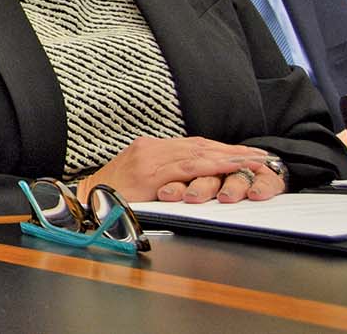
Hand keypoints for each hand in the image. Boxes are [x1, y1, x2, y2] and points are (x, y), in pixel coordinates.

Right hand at [82, 136, 282, 203]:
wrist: (84, 200)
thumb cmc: (111, 195)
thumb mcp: (138, 180)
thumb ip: (160, 175)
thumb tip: (187, 180)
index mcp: (149, 148)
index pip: (193, 145)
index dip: (221, 148)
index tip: (245, 153)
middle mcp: (151, 148)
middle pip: (200, 145)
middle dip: (232, 150)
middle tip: (262, 155)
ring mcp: (151, 158)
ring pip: (198, 153)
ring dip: (230, 156)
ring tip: (255, 160)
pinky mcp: (151, 173)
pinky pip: (188, 167)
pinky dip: (212, 165)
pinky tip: (230, 166)